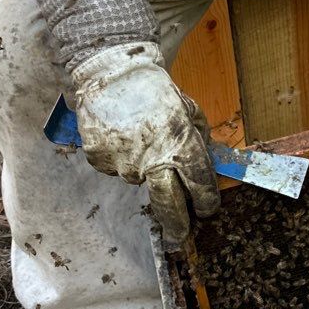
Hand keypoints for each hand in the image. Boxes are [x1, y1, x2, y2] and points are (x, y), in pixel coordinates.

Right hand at [71, 42, 219, 247]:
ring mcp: (123, 163)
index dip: (206, 200)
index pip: (199, 183)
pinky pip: (115, 168)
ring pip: (138, 179)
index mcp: (179, 143)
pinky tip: (121, 136)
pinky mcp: (100, 160)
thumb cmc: (155, 90)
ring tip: (139, 139)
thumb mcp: (188, 109)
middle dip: (177, 224)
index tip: (207, 209)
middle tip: (180, 236)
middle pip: (168, 204)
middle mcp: (151, 160)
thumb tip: (208, 163)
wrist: (113, 73)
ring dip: (143, 169)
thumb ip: (199, 138)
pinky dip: (120, 157)